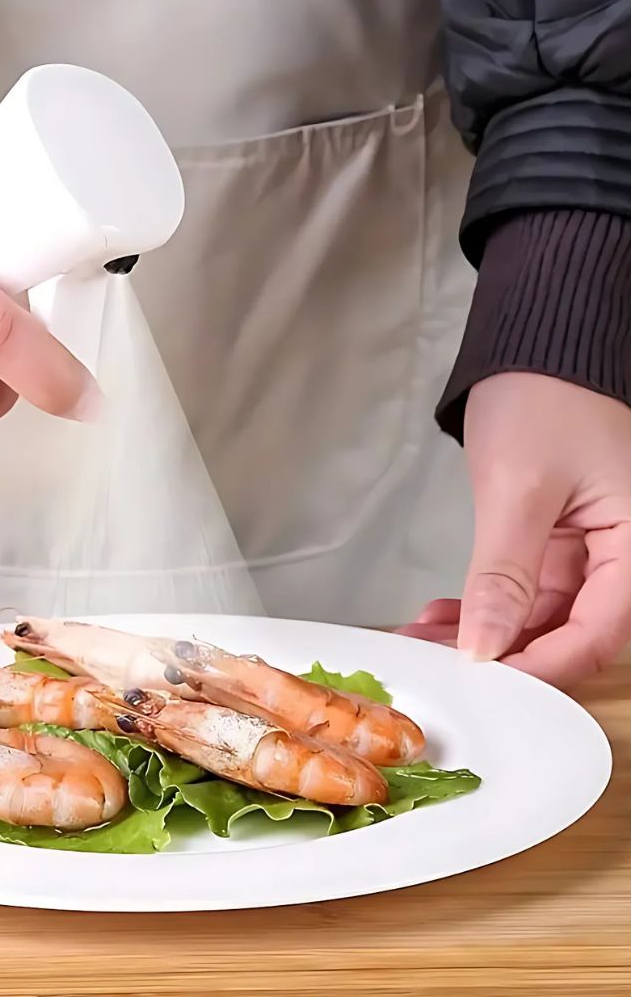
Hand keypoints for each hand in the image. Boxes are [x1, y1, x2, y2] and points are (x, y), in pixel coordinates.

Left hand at [400, 372, 630, 686]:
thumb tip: (484, 650)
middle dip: (500, 654)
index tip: (482, 684)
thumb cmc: (543, 403)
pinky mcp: (556, 541)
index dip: (539, 668)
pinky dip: (481, 603)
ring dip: (480, 632)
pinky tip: (438, 615)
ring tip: (421, 640)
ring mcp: (588, 552)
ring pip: (537, 616)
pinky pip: (522, 589)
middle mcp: (622, 559)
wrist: (535, 347)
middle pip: (567, 632)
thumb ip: (505, 576)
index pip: (596, 634)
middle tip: (436, 664)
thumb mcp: (520, 491)